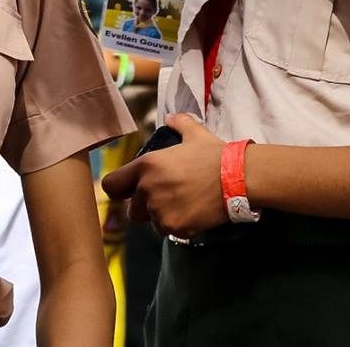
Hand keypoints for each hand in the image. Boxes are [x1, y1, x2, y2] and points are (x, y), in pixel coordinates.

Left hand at [99, 114, 227, 238]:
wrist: (238, 178)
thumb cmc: (214, 154)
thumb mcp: (194, 134)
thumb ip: (179, 124)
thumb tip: (171, 117)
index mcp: (146, 167)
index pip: (112, 185)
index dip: (120, 188)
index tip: (129, 190)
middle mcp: (148, 191)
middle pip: (133, 211)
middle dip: (146, 207)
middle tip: (166, 198)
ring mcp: (161, 212)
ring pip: (152, 223)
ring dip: (163, 218)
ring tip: (182, 206)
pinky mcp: (176, 228)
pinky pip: (170, 232)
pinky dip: (178, 227)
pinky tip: (192, 214)